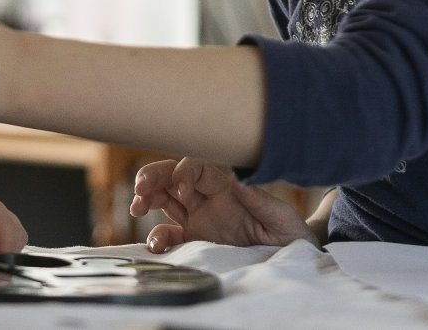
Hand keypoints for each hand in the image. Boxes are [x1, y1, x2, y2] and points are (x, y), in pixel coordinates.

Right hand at [129, 158, 310, 252]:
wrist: (290, 259)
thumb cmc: (290, 234)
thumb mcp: (282, 218)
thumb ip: (263, 201)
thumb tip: (240, 183)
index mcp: (226, 189)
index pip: (197, 168)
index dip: (184, 172)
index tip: (184, 190)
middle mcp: (208, 201)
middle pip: (172, 179)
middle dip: (153, 177)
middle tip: (140, 188)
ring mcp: (199, 221)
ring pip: (164, 201)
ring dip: (146, 199)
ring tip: (136, 207)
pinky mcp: (195, 243)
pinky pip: (170, 236)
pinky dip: (158, 238)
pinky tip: (156, 246)